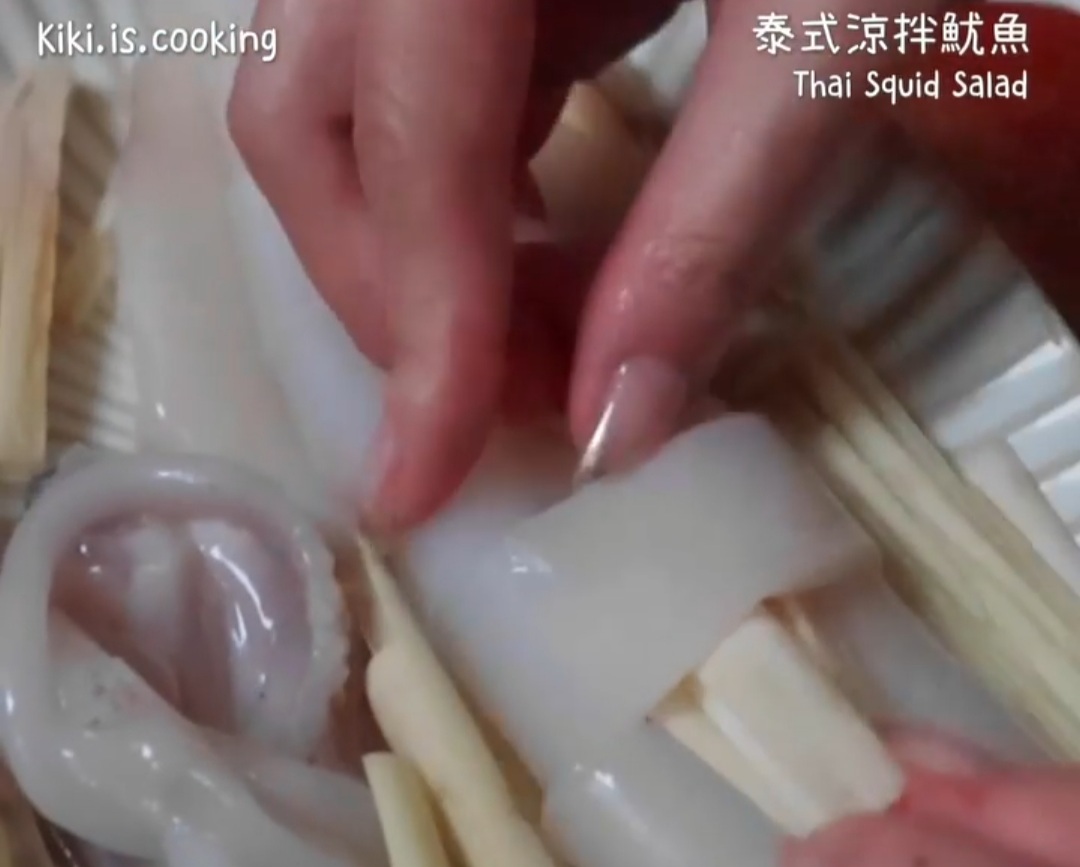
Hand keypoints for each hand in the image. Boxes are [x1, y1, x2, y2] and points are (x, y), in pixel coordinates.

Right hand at [229, 0, 909, 529]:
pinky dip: (458, 207)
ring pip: (330, 113)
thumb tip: (616, 432)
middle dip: (396, 297)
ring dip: (418, 262)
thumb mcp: (828, 35)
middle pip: (310, 123)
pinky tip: (541, 260)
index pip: (409, 136)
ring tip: (540, 344)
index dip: (418, 329)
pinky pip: (404, 96)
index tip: (416, 485)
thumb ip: (717, 229)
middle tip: (516, 406)